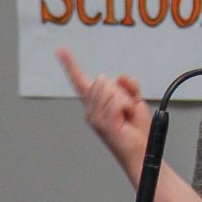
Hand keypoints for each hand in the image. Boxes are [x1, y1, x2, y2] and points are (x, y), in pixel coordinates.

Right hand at [56, 48, 151, 173]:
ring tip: (126, 115)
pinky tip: (126, 118)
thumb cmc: (137, 130)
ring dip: (125, 100)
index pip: (80, 80)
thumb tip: (121, 76)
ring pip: (110, 89)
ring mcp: (95, 117)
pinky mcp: (103, 124)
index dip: (70, 64)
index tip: (60, 50)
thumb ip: (129, 86)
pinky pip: (117, 101)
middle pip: (102, 80)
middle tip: (126, 108)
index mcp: (95, 103)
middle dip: (120, 90)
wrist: (141, 151)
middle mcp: (91, 110)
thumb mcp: (136, 101)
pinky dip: (127, 106)